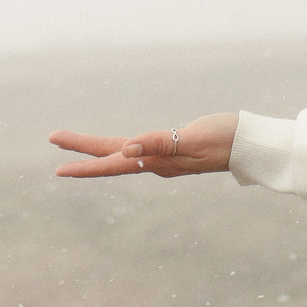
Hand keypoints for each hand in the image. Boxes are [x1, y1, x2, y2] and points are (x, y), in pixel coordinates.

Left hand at [49, 113, 236, 178]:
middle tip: (53, 138)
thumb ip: (159, 144)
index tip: (58, 167)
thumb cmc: (227, 139)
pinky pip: (138, 150)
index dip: (84, 163)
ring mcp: (165, 158)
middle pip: (111, 157)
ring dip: (97, 149)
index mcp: (158, 161)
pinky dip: (119, 147)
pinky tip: (118, 148)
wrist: (253, 146)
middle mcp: (157, 162)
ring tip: (75, 145)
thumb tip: (125, 149)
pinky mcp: (174, 151)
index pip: (112, 162)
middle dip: (81, 150)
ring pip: (122, 154)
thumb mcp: (193, 140)